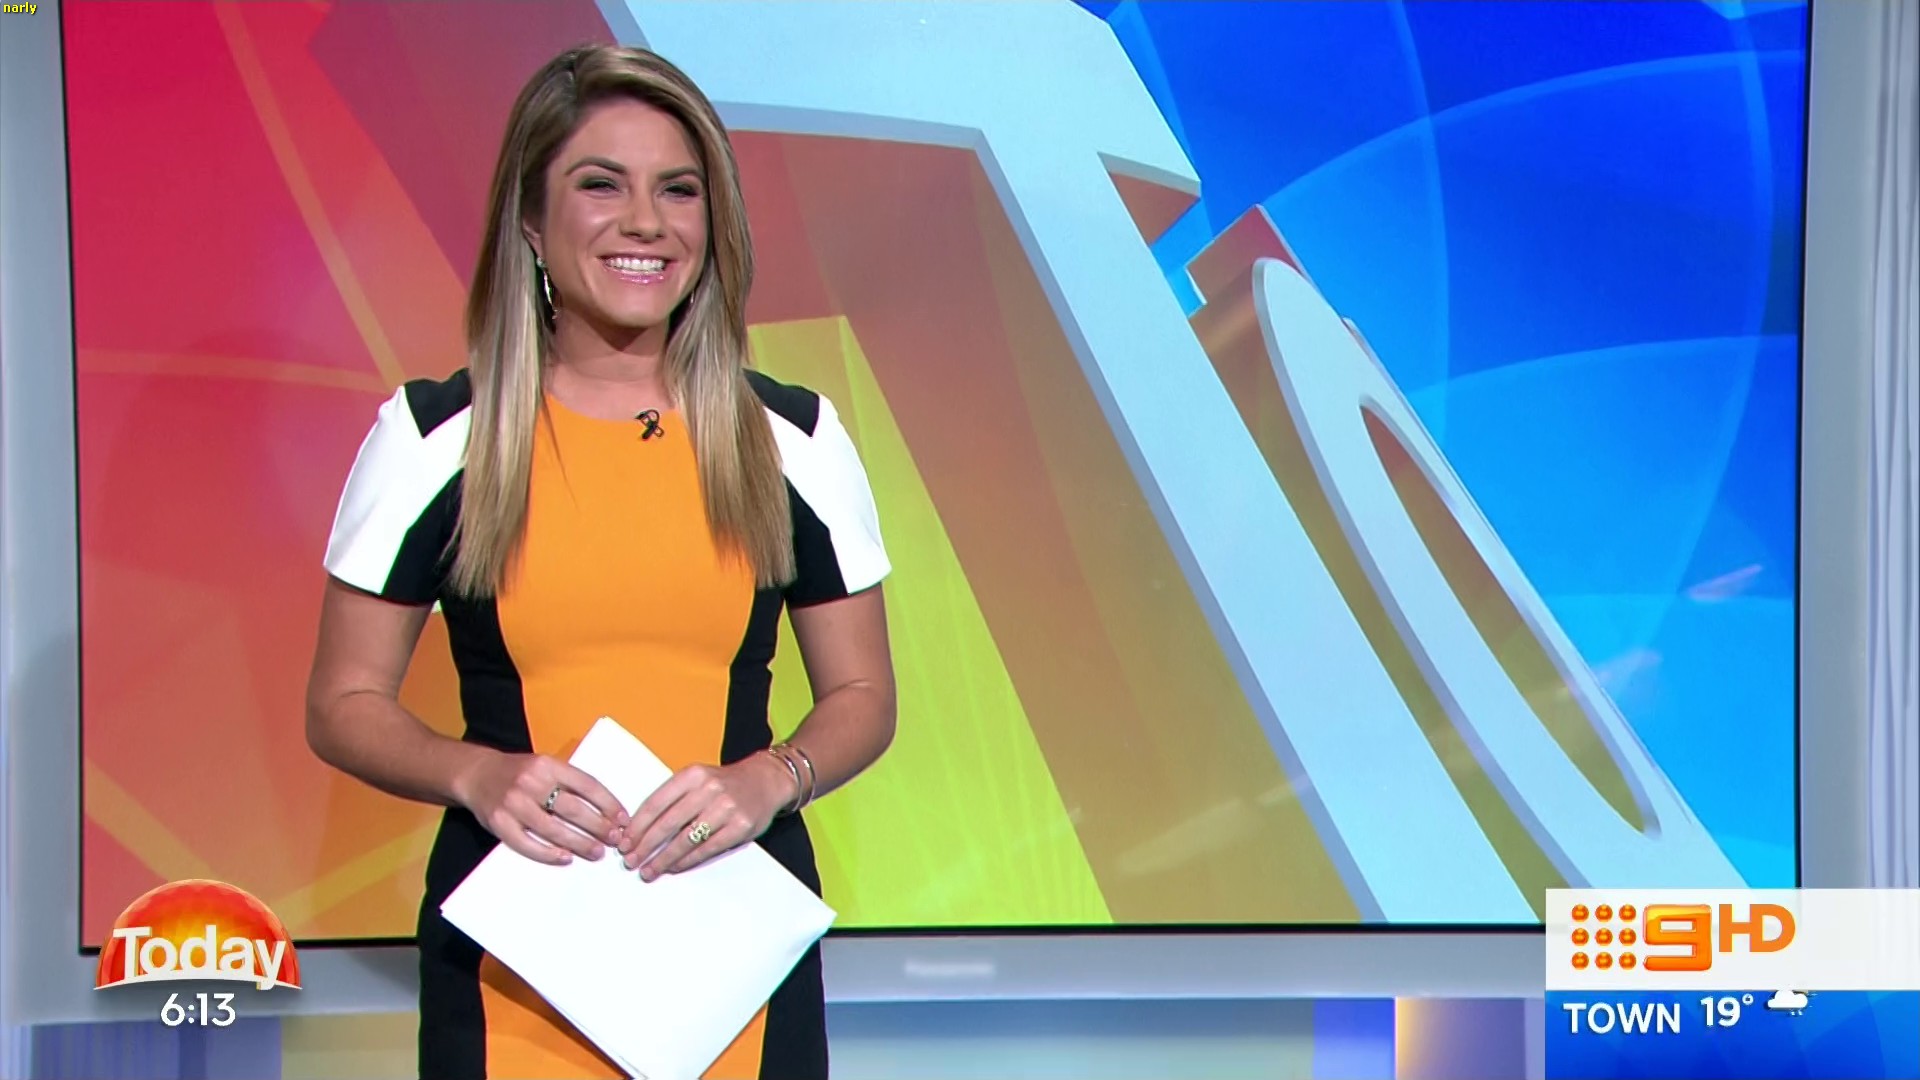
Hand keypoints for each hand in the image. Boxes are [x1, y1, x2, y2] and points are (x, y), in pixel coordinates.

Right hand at [454, 749, 627, 865]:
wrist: (476, 774)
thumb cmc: (519, 773)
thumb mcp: (545, 766)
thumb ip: (569, 782)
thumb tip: (606, 810)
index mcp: (548, 765)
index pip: (586, 784)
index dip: (608, 803)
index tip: (623, 819)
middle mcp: (531, 782)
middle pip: (572, 808)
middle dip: (598, 826)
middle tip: (615, 840)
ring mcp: (514, 804)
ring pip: (553, 828)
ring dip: (579, 843)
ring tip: (597, 853)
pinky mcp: (499, 823)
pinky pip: (527, 843)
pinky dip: (548, 853)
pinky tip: (565, 858)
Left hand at [617, 754, 793, 879]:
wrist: (766, 781)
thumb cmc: (724, 783)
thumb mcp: (697, 779)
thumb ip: (673, 798)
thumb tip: (639, 829)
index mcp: (692, 775)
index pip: (656, 803)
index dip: (637, 826)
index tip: (624, 843)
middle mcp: (709, 789)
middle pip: (668, 824)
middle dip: (645, 846)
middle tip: (630, 861)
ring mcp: (726, 808)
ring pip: (685, 839)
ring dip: (663, 859)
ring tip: (649, 870)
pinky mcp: (740, 827)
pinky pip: (707, 849)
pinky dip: (687, 861)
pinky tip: (674, 867)